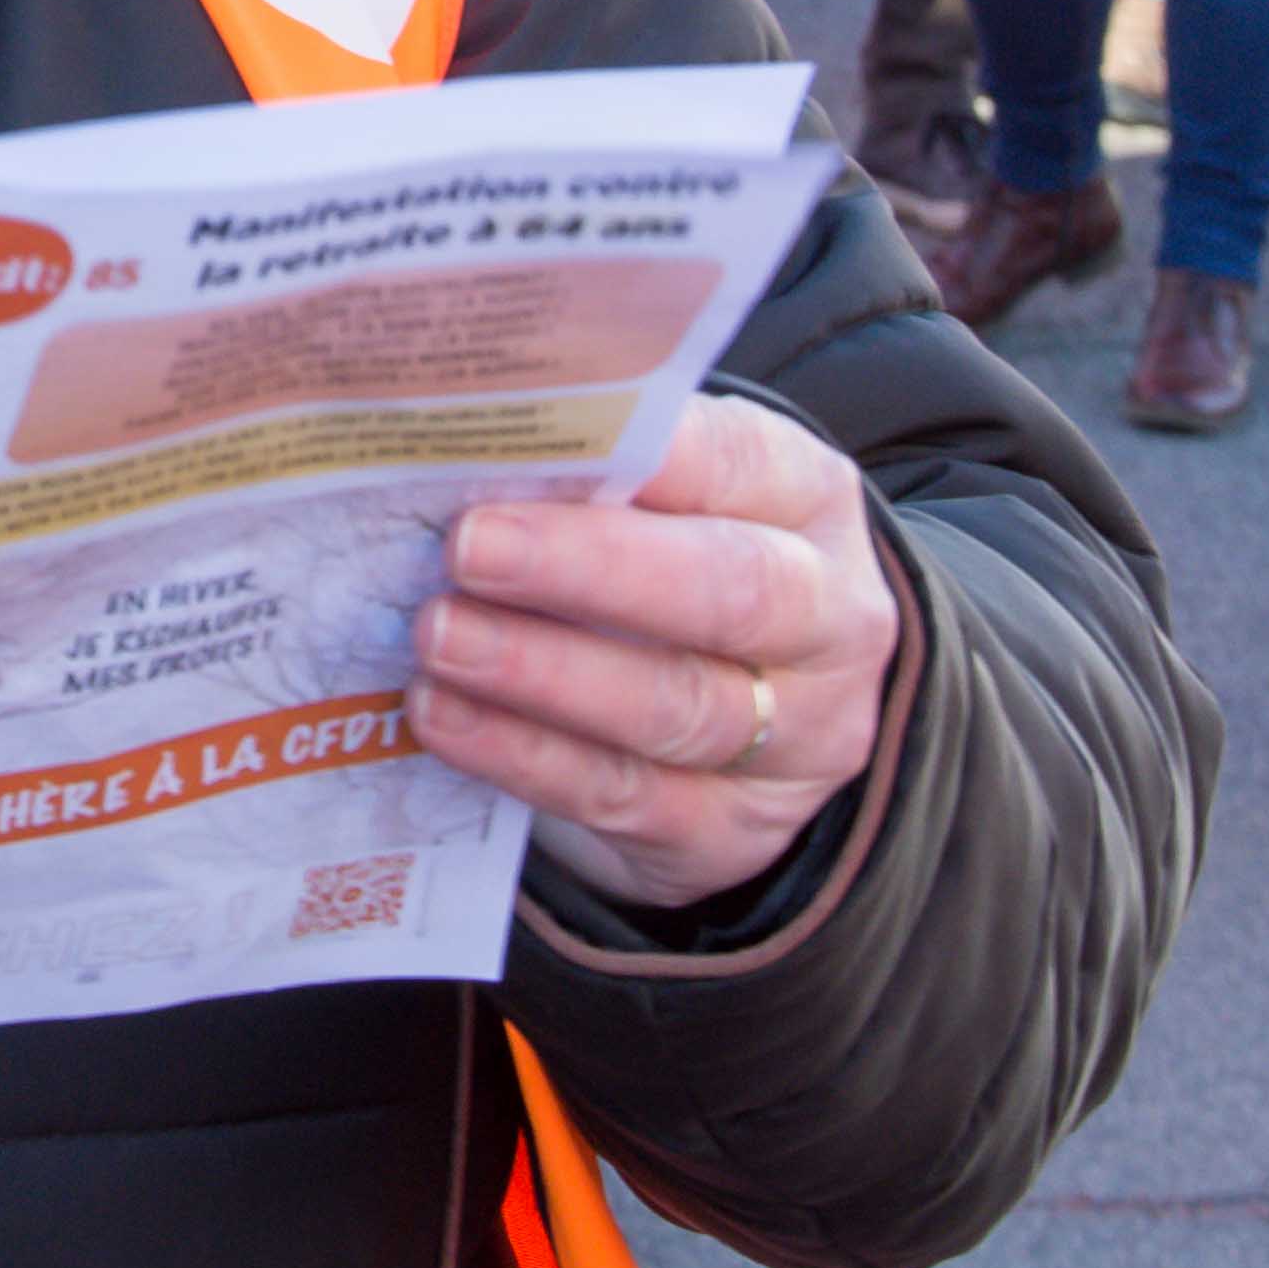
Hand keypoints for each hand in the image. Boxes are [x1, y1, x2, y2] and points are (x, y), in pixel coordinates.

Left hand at [406, 393, 901, 916]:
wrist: (754, 714)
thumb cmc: (675, 561)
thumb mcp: (669, 498)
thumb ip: (593, 469)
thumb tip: (459, 435)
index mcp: (808, 500)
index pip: (739, 462)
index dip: (644, 454)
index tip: (535, 441)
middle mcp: (829, 619)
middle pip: (729, 591)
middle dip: (590, 569)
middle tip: (471, 548)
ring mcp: (799, 738)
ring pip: (676, 708)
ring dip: (542, 673)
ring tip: (439, 637)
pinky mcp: (734, 832)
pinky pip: (627, 798)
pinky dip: (524, 756)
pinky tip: (445, 716)